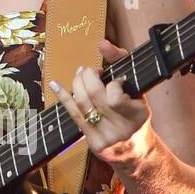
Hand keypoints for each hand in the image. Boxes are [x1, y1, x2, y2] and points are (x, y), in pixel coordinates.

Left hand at [48, 38, 152, 168]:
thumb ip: (122, 61)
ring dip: (77, 83)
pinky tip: (56, 85)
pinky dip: (64, 97)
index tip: (116, 80)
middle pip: (94, 96)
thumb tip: (102, 44)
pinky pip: (73, 115)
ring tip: (81, 75)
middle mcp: (122, 129)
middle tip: (91, 71)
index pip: (115, 97)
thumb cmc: (135, 111)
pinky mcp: (92, 143)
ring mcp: (106, 137)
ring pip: (82, 103)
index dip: (111, 84)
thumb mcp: (137, 87)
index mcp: (138, 114)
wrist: (135, 149)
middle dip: (88, 76)